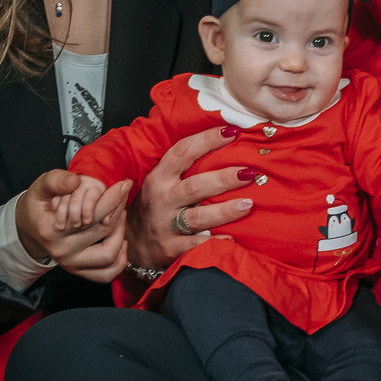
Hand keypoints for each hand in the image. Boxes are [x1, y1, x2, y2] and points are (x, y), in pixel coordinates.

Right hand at [15, 170, 133, 284]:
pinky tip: (120, 241)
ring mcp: (71, 265)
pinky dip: (119, 260)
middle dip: (118, 210)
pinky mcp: (79, 272)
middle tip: (122, 195)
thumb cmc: (38, 205)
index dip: (112, 198)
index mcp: (52, 231)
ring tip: (119, 216)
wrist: (29, 228)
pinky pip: (107, 274)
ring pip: (109, 256)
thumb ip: (56, 180)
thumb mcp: (40, 187)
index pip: (91, 215)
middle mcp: (63, 251)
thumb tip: (75, 182)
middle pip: (103, 232)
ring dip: (120, 235)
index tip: (124, 184)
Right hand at [127, 125, 256, 270]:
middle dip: (224, 179)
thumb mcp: (160, 181)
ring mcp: (165, 225)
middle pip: (195, 187)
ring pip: (197, 217)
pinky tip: (232, 238)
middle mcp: (161, 199)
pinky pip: (194, 245)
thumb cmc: (155, 205)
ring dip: (224, 210)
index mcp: (159, 177)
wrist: (130, 242)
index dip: (207, 140)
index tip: (232, 132)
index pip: (182, 152)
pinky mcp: (170, 248)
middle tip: (250, 173)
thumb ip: (184, 165)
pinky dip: (214, 242)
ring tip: (248, 204)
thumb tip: (225, 139)